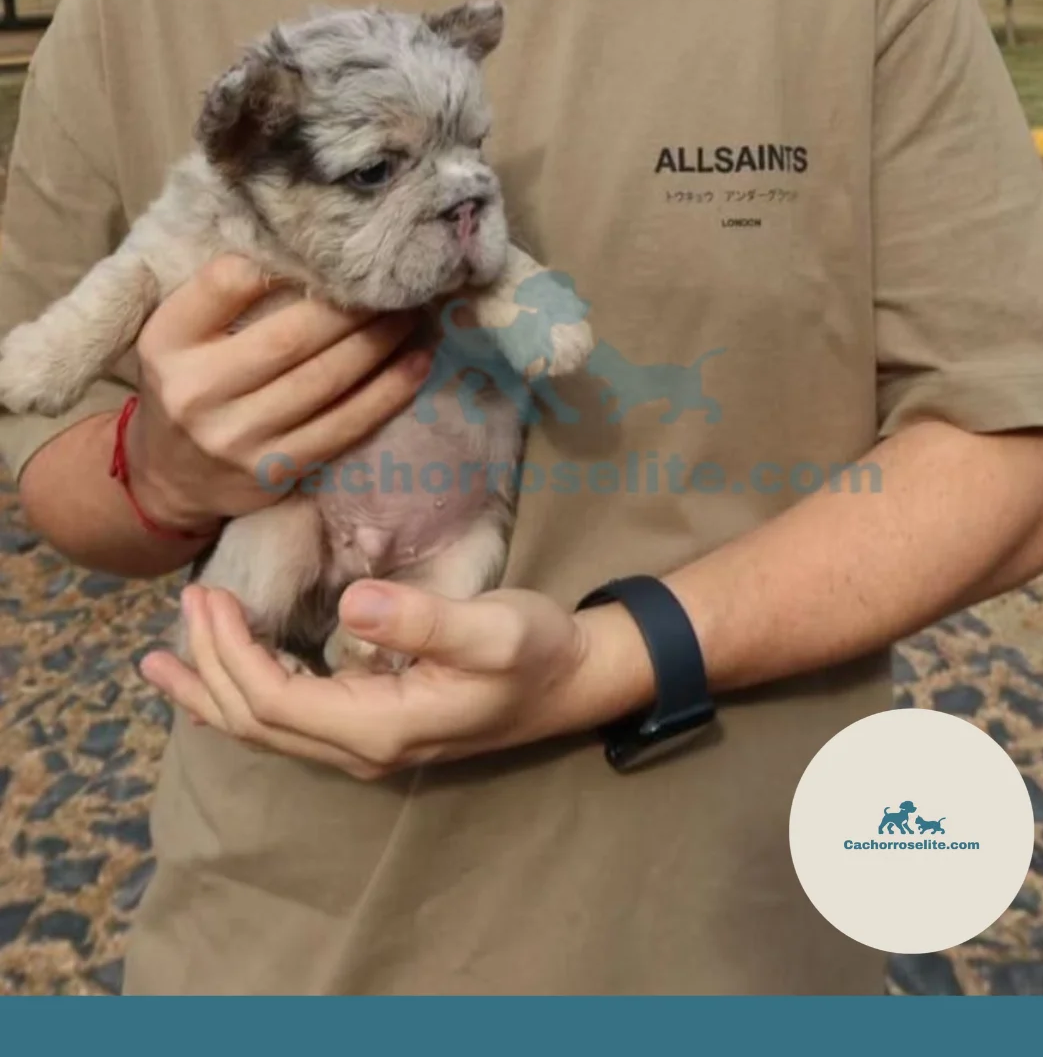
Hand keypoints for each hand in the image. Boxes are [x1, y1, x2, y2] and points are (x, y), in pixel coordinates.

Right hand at [126, 254, 431, 533]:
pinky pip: (344, 426)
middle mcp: (195, 391)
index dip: (280, 262)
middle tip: (391, 284)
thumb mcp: (180, 332)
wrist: (169, 477)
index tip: (323, 252)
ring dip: (380, 343)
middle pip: (290, 337)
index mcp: (167, 342)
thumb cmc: (186, 381)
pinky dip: (388, 391)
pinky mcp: (274, 470)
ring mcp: (236, 438)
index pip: (226, 283)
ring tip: (413, 315)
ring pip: (325, 380)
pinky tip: (417, 362)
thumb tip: (309, 249)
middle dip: (351, 307)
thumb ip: (225, 294)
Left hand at [139, 576, 654, 777]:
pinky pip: (289, 720)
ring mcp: (364, 744)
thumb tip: (353, 607)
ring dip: (214, 689)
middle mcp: (360, 748)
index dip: (231, 652)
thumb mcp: (492, 629)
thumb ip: (425, 621)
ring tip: (165, 659)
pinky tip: (228, 673)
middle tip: (188, 601)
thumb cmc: (537, 650)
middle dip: (210, 665)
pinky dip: (245, 694)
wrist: (575, 680)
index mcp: (378, 728)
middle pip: (257, 720)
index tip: (211, 596)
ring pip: (265, 728)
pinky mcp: (371, 726)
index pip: (274, 699)